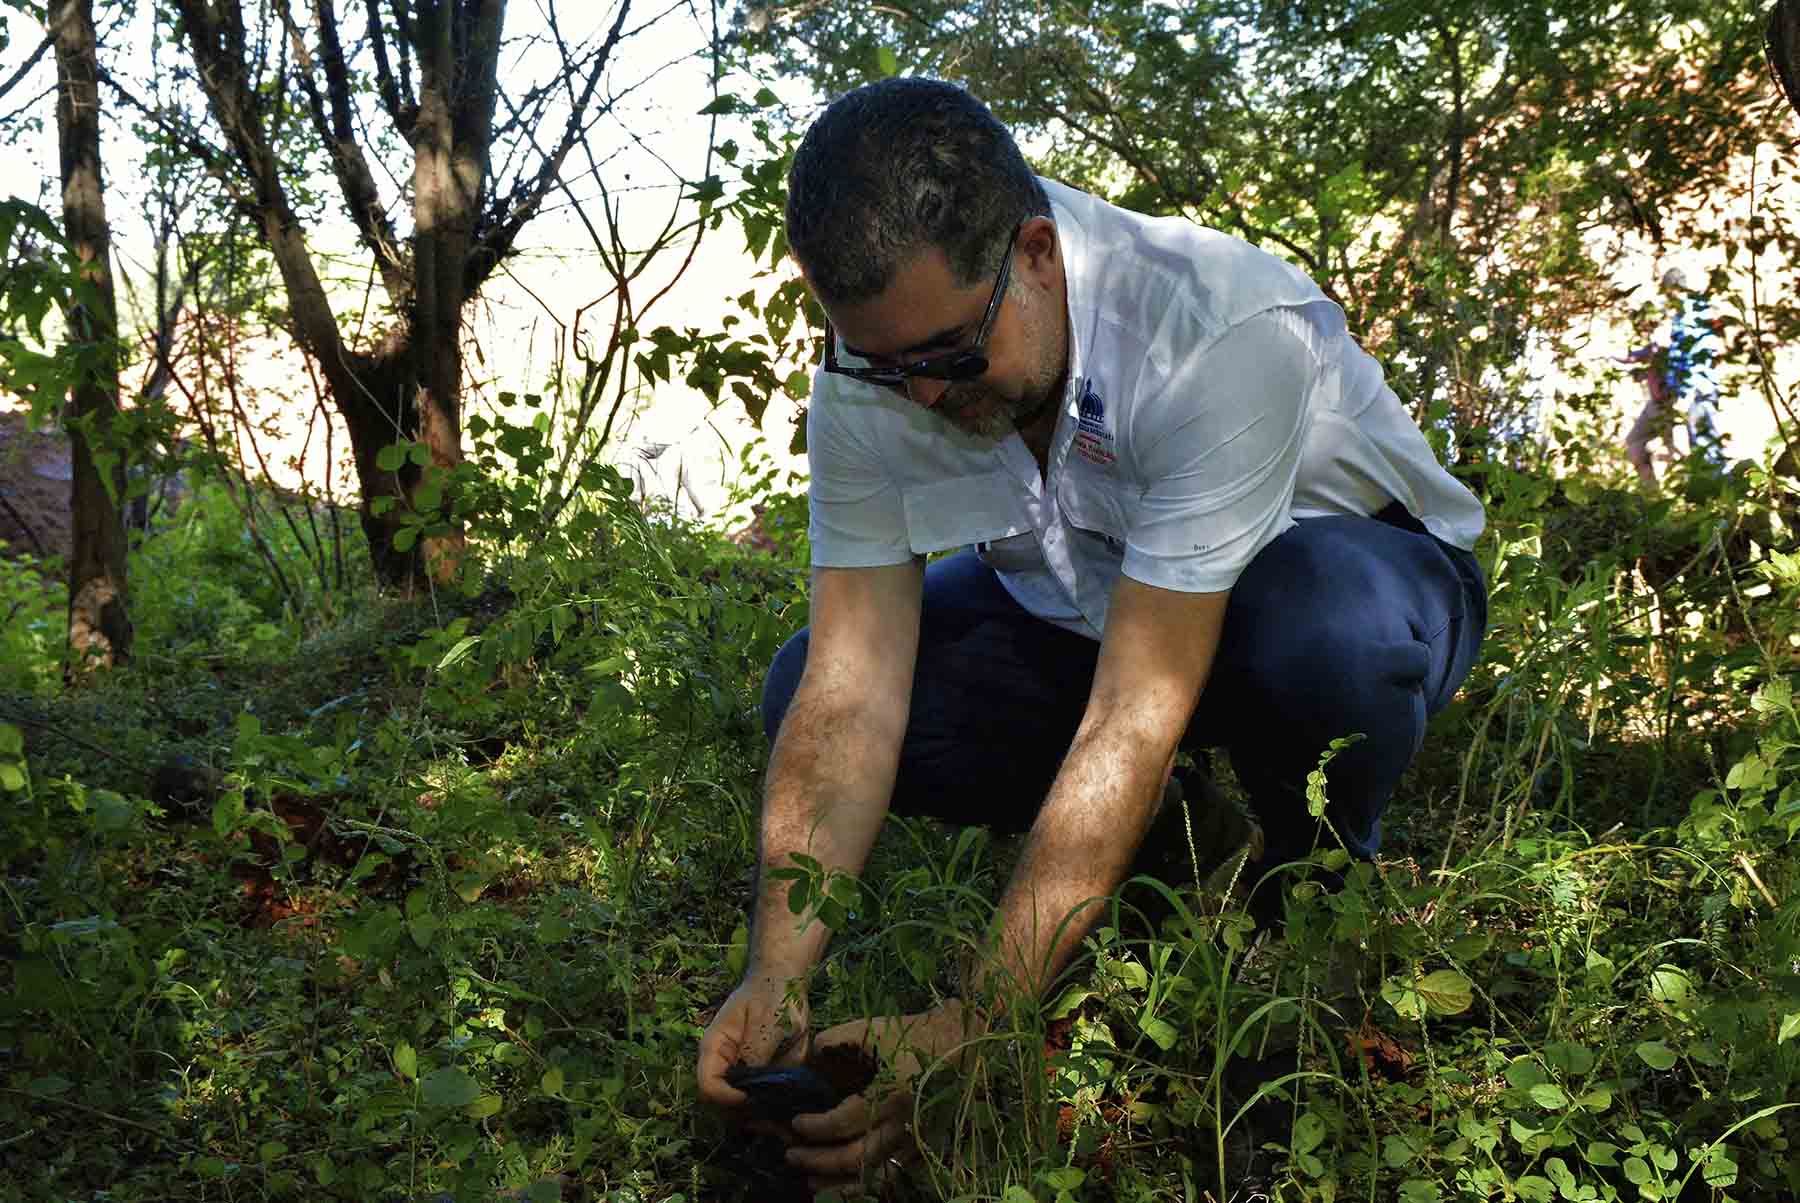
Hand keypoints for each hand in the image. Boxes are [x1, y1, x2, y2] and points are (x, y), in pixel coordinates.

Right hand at [696, 971, 809, 1112]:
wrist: (785, 983)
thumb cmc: (771, 994)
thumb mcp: (766, 1020)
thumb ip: (757, 1052)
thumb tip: (752, 1085)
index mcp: (715, 1050)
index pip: (707, 1086)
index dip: (726, 1098)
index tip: (752, 1098)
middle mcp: (725, 1068)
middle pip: (723, 1107)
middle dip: (747, 1116)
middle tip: (776, 1119)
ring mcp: (743, 1077)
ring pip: (743, 1113)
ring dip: (764, 1121)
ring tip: (788, 1125)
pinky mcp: (762, 1081)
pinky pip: (764, 1107)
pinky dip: (777, 1116)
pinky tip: (794, 1119)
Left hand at [785, 998, 984, 1193]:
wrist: (963, 1043)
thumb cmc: (914, 1034)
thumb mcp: (872, 1029)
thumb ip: (835, 1042)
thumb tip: (806, 1064)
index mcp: (892, 1093)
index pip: (843, 1122)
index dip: (814, 1127)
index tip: (795, 1123)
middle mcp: (905, 1123)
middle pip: (855, 1156)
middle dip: (818, 1160)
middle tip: (791, 1155)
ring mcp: (918, 1140)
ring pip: (873, 1174)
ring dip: (838, 1182)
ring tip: (810, 1181)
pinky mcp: (925, 1147)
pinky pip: (890, 1174)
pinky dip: (864, 1183)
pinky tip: (843, 1184)